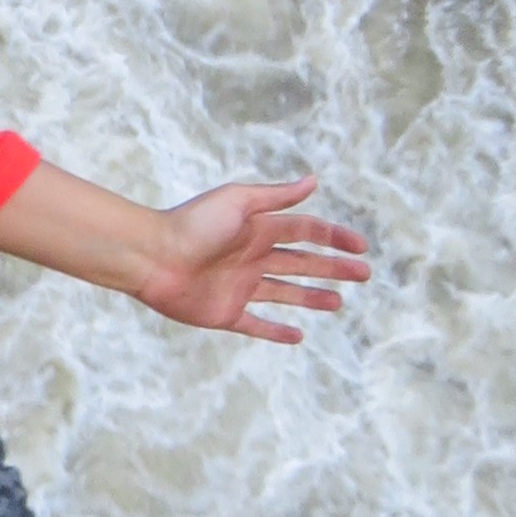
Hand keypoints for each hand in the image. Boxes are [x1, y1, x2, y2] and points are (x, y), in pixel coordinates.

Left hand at [134, 178, 368, 344]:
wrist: (151, 256)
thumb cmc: (192, 224)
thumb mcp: (238, 202)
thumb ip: (276, 196)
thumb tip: (314, 181)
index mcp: (257, 229)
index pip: (305, 232)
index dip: (334, 237)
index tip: (361, 246)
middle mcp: (252, 257)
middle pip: (302, 263)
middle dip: (333, 268)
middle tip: (363, 274)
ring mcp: (240, 286)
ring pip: (286, 294)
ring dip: (312, 297)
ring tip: (338, 303)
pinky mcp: (225, 313)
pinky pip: (257, 325)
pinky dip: (277, 331)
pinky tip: (299, 335)